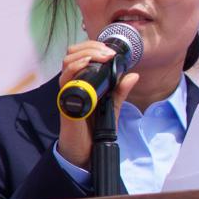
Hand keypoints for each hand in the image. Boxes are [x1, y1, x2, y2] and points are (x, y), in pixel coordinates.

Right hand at [57, 40, 139, 168]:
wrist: (86, 151)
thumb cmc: (94, 129)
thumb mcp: (112, 106)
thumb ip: (120, 91)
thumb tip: (133, 74)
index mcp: (83, 81)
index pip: (81, 54)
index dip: (93, 46)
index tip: (110, 51)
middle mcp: (73, 83)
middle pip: (72, 54)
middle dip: (90, 47)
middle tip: (108, 53)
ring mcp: (68, 92)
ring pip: (67, 62)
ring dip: (86, 54)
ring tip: (102, 57)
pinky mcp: (66, 102)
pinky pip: (65, 81)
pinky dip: (75, 68)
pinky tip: (86, 65)